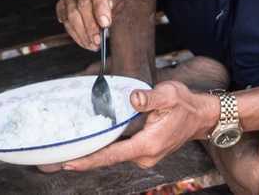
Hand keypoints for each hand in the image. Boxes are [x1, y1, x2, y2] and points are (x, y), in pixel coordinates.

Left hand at [54, 81, 216, 170]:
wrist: (203, 116)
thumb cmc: (186, 104)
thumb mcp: (169, 94)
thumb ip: (149, 97)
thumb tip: (133, 99)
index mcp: (148, 144)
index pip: (113, 154)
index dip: (90, 160)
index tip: (69, 163)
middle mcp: (145, 155)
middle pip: (109, 158)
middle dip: (84, 159)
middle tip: (55, 161)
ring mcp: (145, 156)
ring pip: (113, 155)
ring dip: (93, 155)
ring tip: (66, 152)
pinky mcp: (144, 152)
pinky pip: (120, 152)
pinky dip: (104, 150)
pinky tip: (89, 145)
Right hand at [56, 0, 115, 50]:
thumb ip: (114, 1)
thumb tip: (108, 18)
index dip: (101, 8)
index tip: (106, 25)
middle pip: (82, 5)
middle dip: (90, 26)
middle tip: (98, 41)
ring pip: (71, 14)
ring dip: (81, 33)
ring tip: (91, 45)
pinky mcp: (60, 2)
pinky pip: (64, 20)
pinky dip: (73, 32)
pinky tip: (82, 41)